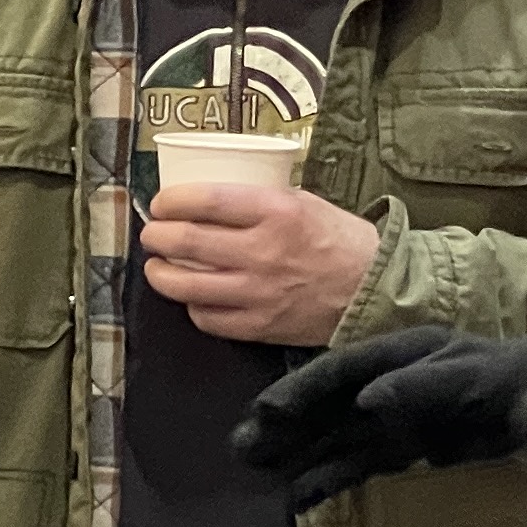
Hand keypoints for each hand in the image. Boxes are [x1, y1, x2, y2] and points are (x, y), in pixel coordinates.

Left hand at [142, 178, 377, 347]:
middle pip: (186, 241)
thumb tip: (208, 201)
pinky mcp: (259, 326)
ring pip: (185, 285)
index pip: (206, 201)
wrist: (373, 289)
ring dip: (160, 273)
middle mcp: (263, 252)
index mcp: (277, 212)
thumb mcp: (304, 202)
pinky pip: (206, 318)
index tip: (162, 203)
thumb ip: (259, 201)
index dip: (171, 200)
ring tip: (158, 266)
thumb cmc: (338, 239)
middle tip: (153, 232)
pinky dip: (192, 305)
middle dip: (157, 235)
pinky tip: (193, 296)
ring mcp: (258, 293)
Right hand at [234, 326, 526, 507]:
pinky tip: (300, 497)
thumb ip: (419, 388)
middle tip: (240, 448)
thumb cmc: (510, 380)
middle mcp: (388, 383)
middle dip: (285, 425)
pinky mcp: (408, 449)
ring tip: (256, 471)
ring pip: (336, 437)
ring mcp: (396, 418)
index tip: (264, 412)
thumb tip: (366, 401)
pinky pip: (360, 464)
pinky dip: (330, 479)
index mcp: (399, 352)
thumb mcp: (468, 379)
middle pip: (327, 405)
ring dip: (298, 454)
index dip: (300, 390)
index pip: (339, 371)